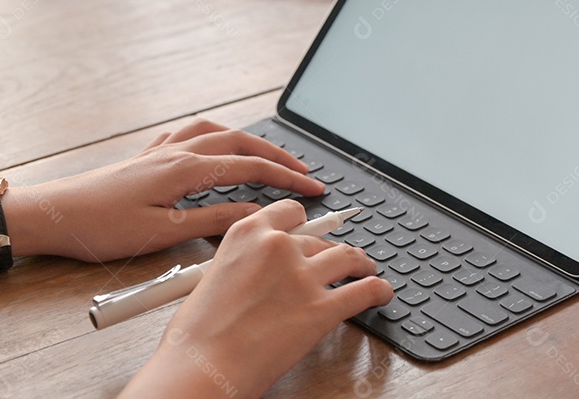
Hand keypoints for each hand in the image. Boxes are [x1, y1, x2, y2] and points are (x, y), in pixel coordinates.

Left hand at [7, 119, 325, 262]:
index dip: (287, 178)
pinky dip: (217, 137)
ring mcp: (160, 150)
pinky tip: (217, 148)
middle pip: (240, 142)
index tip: (315, 189)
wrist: (53, 214)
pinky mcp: (147, 157)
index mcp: (184, 169)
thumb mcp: (161, 233)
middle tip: (304, 171)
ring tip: (270, 155)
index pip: (250, 168)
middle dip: (277, 154)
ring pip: (217, 132)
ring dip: (248, 140)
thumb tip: (253, 214)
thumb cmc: (100, 227)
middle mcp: (176, 152)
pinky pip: (192, 135)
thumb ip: (211, 220)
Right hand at [121, 200, 393, 397]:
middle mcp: (279, 246)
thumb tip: (258, 274)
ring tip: (366, 270)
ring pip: (348, 257)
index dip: (306, 224)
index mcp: (247, 234)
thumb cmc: (196, 334)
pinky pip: (365, 291)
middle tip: (338, 261)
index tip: (313, 231)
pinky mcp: (323, 308)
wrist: (202, 366)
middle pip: (320, 239)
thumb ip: (243, 264)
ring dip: (360, 264)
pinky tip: (382, 294)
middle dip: (330, 251)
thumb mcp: (212, 278)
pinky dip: (379, 291)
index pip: (289, 212)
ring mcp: (303, 275)